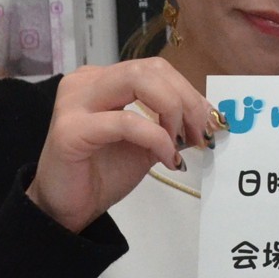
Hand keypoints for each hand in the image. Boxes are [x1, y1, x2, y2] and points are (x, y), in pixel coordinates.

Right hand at [25, 58, 219, 232]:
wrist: (68, 207)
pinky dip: (156, 138)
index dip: (189, 91)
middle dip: (186, 100)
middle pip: (150, 70)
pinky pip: (127, 122)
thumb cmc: (103, 173)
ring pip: (138, 82)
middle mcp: (85, 82)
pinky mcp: (71, 130)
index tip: (210, 122)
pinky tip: (168, 159)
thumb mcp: (147, 143)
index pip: (155, 69)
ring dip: (173, 111)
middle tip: (201, 133)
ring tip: (182, 143)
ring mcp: (74, 102)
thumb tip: (208, 117)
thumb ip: (170, 124)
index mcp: (102, 79)